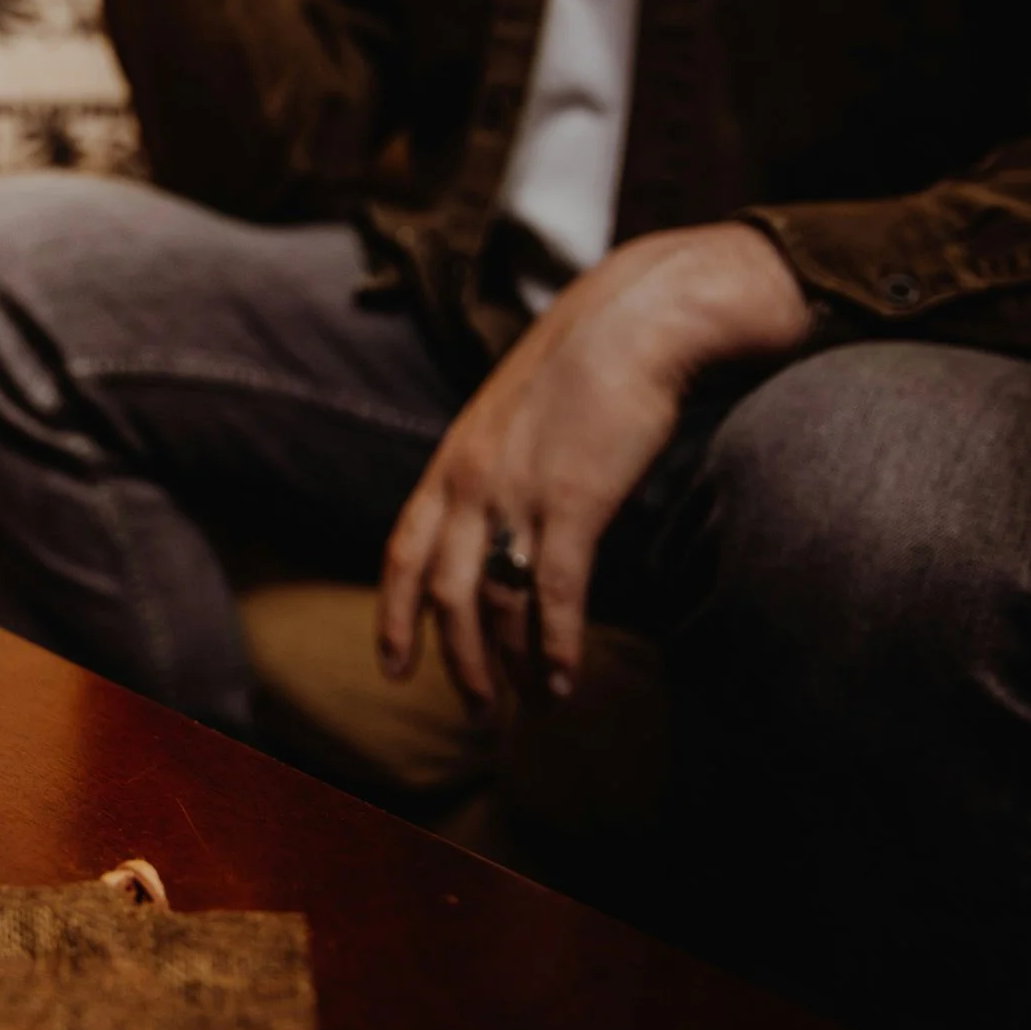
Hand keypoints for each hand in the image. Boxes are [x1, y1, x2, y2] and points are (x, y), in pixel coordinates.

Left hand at [376, 224, 811, 709]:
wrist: (638, 318)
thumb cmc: (585, 369)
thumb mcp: (512, 421)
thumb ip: (494, 472)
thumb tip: (502, 529)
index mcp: (450, 464)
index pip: (402, 554)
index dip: (394, 616)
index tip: (392, 667)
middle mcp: (470, 482)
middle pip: (445, 595)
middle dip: (458, 661)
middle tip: (477, 711)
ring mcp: (517, 492)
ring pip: (496, 603)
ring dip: (512, 665)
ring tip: (534, 706)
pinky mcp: (573, 499)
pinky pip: (554, 592)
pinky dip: (557, 645)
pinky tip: (566, 680)